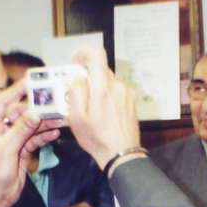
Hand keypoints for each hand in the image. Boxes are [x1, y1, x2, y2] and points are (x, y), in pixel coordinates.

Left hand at [0, 82, 61, 206]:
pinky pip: (34, 138)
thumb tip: (34, 112)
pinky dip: (44, 136)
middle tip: (54, 103)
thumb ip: (22, 129)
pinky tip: (55, 133)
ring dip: (44, 123)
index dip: (17, 90)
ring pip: (30, 125)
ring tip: (59, 119)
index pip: (4, 101)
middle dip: (37, 109)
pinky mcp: (20, 149)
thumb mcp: (7, 149)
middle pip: (20, 113)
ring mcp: (11, 139)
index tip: (32, 81)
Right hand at [67, 46, 139, 169]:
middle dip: (87, 78)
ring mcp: (127, 94)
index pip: (96, 54)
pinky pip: (115, 91)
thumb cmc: (98, 138)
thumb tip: (79, 78)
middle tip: (79, 95)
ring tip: (92, 110)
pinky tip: (103, 114)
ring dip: (97, 90)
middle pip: (100, 70)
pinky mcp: (131, 101)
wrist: (122, 154)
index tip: (76, 62)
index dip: (83, 52)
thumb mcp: (76, 117)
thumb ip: (75, 92)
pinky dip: (106, 97)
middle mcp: (118, 87)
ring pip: (107, 82)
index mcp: (103, 88)